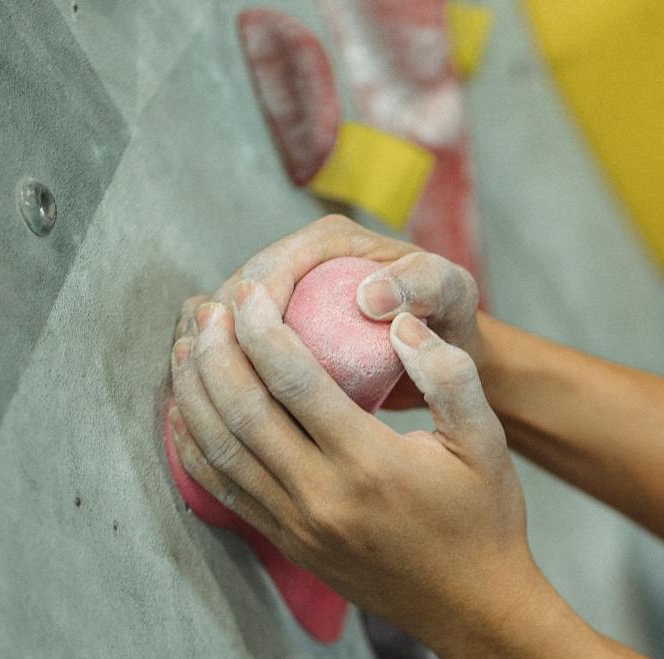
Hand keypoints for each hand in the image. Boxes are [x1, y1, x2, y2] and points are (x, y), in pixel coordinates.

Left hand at [167, 279, 545, 658]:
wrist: (474, 609)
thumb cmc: (485, 519)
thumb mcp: (487, 441)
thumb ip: (450, 374)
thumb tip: (399, 321)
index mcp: (370, 462)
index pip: (294, 379)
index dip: (261, 328)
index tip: (248, 291)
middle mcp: (323, 495)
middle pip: (242, 409)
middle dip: (214, 350)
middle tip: (204, 307)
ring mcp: (299, 525)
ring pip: (221, 450)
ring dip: (193, 394)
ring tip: (184, 347)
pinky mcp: (290, 544)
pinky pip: (226, 491)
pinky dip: (195, 448)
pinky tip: (186, 414)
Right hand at [208, 213, 482, 409]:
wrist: (449, 351)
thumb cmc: (452, 320)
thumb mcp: (450, 294)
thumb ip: (423, 284)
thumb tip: (370, 297)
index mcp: (330, 241)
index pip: (273, 267)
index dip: (254, 307)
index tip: (255, 354)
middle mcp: (298, 263)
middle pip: (236, 294)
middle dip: (222, 336)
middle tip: (224, 390)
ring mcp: (284, 299)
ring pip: (226, 324)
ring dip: (213, 359)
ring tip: (212, 404)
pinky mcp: (278, 333)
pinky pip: (235, 350)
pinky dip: (220, 375)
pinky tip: (217, 412)